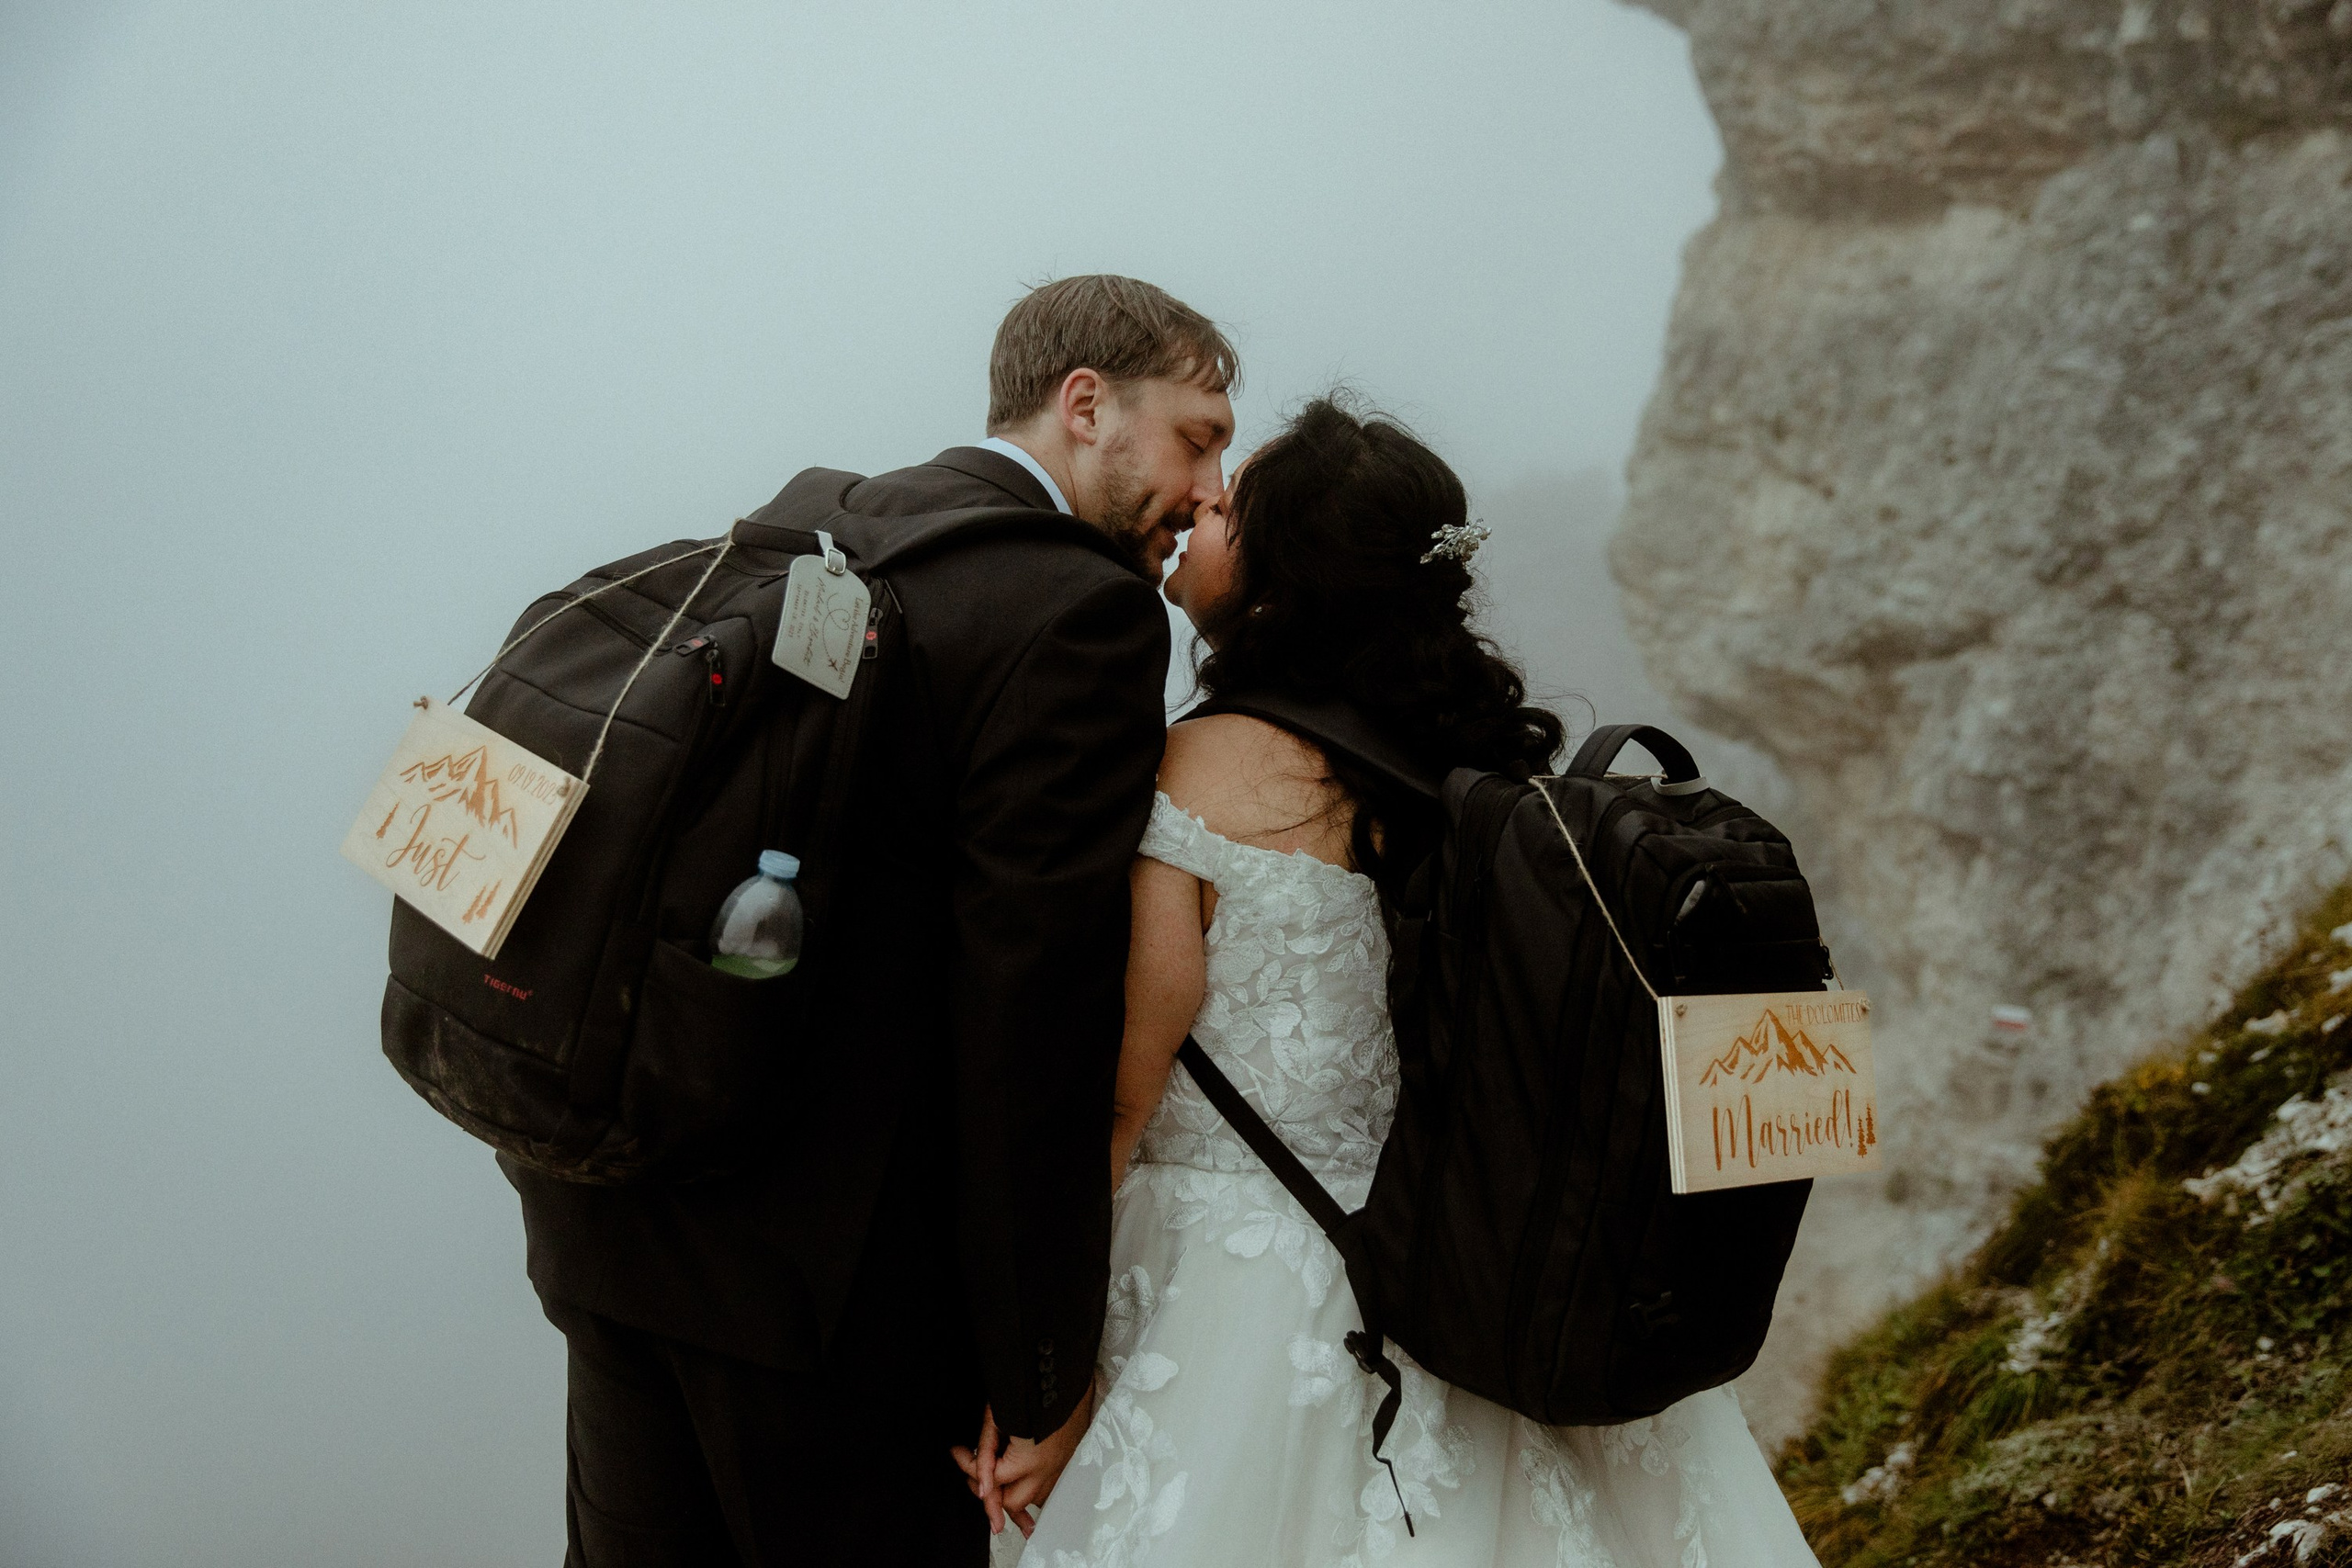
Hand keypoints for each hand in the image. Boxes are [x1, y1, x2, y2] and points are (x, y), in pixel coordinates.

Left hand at [950, 1390, 1093, 1538]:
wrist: (1060, 1372)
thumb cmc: (1028, 1389)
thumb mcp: (997, 1419)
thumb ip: (986, 1454)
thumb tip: (980, 1482)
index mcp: (1028, 1459)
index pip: (992, 1480)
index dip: (968, 1467)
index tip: (958, 1452)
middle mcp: (1046, 1469)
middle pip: (1014, 1502)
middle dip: (992, 1496)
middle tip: (976, 1477)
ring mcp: (1058, 1466)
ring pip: (1033, 1499)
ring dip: (1015, 1496)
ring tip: (995, 1485)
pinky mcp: (1065, 1459)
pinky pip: (1047, 1486)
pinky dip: (1033, 1488)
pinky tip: (1021, 1484)